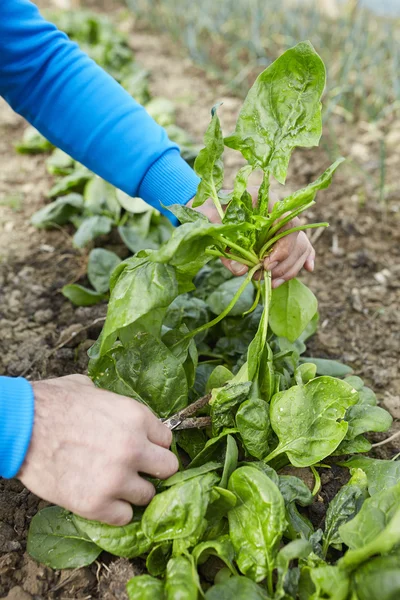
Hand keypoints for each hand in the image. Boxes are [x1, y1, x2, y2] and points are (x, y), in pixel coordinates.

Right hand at [18, 375, 177, 524]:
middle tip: (137, 470)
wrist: (20, 427)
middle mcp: (134, 448)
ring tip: (114, 485)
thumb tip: (120, 412)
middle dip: (154, 469)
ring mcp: (117, 478)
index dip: (154, 445)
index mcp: (136, 417)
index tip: (143, 449)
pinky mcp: (96, 504)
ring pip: (148, 496)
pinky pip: (124, 517)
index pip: (167, 439)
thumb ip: (116, 405)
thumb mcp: (92, 390)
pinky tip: (102, 499)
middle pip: (168, 468)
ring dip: (133, 491)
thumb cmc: (52, 403)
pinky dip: (115, 511)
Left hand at [188, 189, 314, 286]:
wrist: (205, 205)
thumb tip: (241, 271)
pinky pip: (301, 245)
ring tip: (271, 282)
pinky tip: (309, 268)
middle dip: (282, 264)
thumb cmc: (207, 211)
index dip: (282, 249)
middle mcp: (278, 209)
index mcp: (265, 200)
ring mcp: (281, 222)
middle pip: (296, 240)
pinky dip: (305, 258)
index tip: (267, 265)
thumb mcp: (211, 226)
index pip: (288, 225)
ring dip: (289, 268)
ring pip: (299, 247)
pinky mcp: (279, 233)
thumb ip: (225, 248)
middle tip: (264, 277)